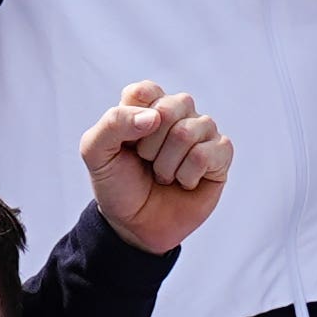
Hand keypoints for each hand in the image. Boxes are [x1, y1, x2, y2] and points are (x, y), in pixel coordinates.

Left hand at [79, 81, 230, 252]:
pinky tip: (183, 182)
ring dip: (167, 164)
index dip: (132, 120)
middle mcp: (178, 112)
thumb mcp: (95, 153)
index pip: (145, 92)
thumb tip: (154, 116)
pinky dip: (187, 175)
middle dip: (149, 146)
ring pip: (188, 132)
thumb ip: (113, 123)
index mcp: (147, 105)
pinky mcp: (220, 154)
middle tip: (145, 162)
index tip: (127, 143)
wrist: (134, 225)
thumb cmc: (117, 185)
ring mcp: (202, 132)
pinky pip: (207, 154)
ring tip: (162, 175)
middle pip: (169, 108)